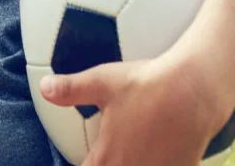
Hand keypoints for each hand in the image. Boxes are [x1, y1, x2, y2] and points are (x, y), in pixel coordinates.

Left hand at [40, 57, 225, 165]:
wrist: (194, 91)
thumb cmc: (148, 86)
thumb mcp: (101, 82)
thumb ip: (70, 90)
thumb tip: (45, 89)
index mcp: (106, 159)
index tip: (82, 160)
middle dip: (99, 165)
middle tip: (98, 155)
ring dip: (123, 164)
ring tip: (119, 153)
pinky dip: (149, 163)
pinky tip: (146, 154)